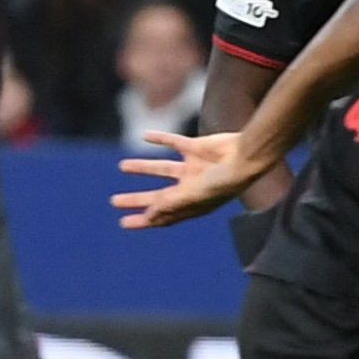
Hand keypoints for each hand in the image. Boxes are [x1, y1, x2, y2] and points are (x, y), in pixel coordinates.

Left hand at [114, 128, 272, 226]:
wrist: (245, 156)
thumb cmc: (223, 181)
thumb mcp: (193, 195)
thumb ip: (170, 204)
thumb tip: (148, 216)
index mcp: (191, 204)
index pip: (163, 216)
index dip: (144, 221)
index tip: (123, 223)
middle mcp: (191, 187)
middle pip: (158, 195)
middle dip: (137, 199)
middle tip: (114, 201)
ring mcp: (193, 167)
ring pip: (162, 168)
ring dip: (142, 168)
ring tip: (122, 167)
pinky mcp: (196, 147)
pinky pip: (173, 142)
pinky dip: (159, 139)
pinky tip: (144, 136)